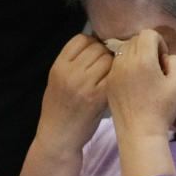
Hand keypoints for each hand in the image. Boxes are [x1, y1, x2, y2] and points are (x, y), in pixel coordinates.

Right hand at [36, 34, 112, 151]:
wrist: (58, 136)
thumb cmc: (60, 108)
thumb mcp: (57, 80)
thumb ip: (72, 63)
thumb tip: (96, 43)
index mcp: (58, 66)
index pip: (81, 39)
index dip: (92, 43)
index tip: (96, 53)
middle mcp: (70, 73)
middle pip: (97, 47)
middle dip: (105, 53)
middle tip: (107, 65)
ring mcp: (84, 85)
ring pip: (108, 59)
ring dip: (114, 64)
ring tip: (112, 74)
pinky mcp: (98, 97)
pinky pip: (114, 75)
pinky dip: (117, 77)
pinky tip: (116, 84)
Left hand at [106, 29, 175, 138]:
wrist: (139, 132)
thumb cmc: (162, 109)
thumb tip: (165, 56)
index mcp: (143, 59)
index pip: (148, 34)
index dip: (160, 42)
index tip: (163, 60)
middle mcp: (125, 62)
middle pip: (135, 39)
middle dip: (147, 47)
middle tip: (155, 67)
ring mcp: (114, 72)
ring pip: (124, 50)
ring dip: (136, 55)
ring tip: (144, 74)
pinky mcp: (108, 82)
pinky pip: (116, 63)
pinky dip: (126, 66)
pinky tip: (134, 83)